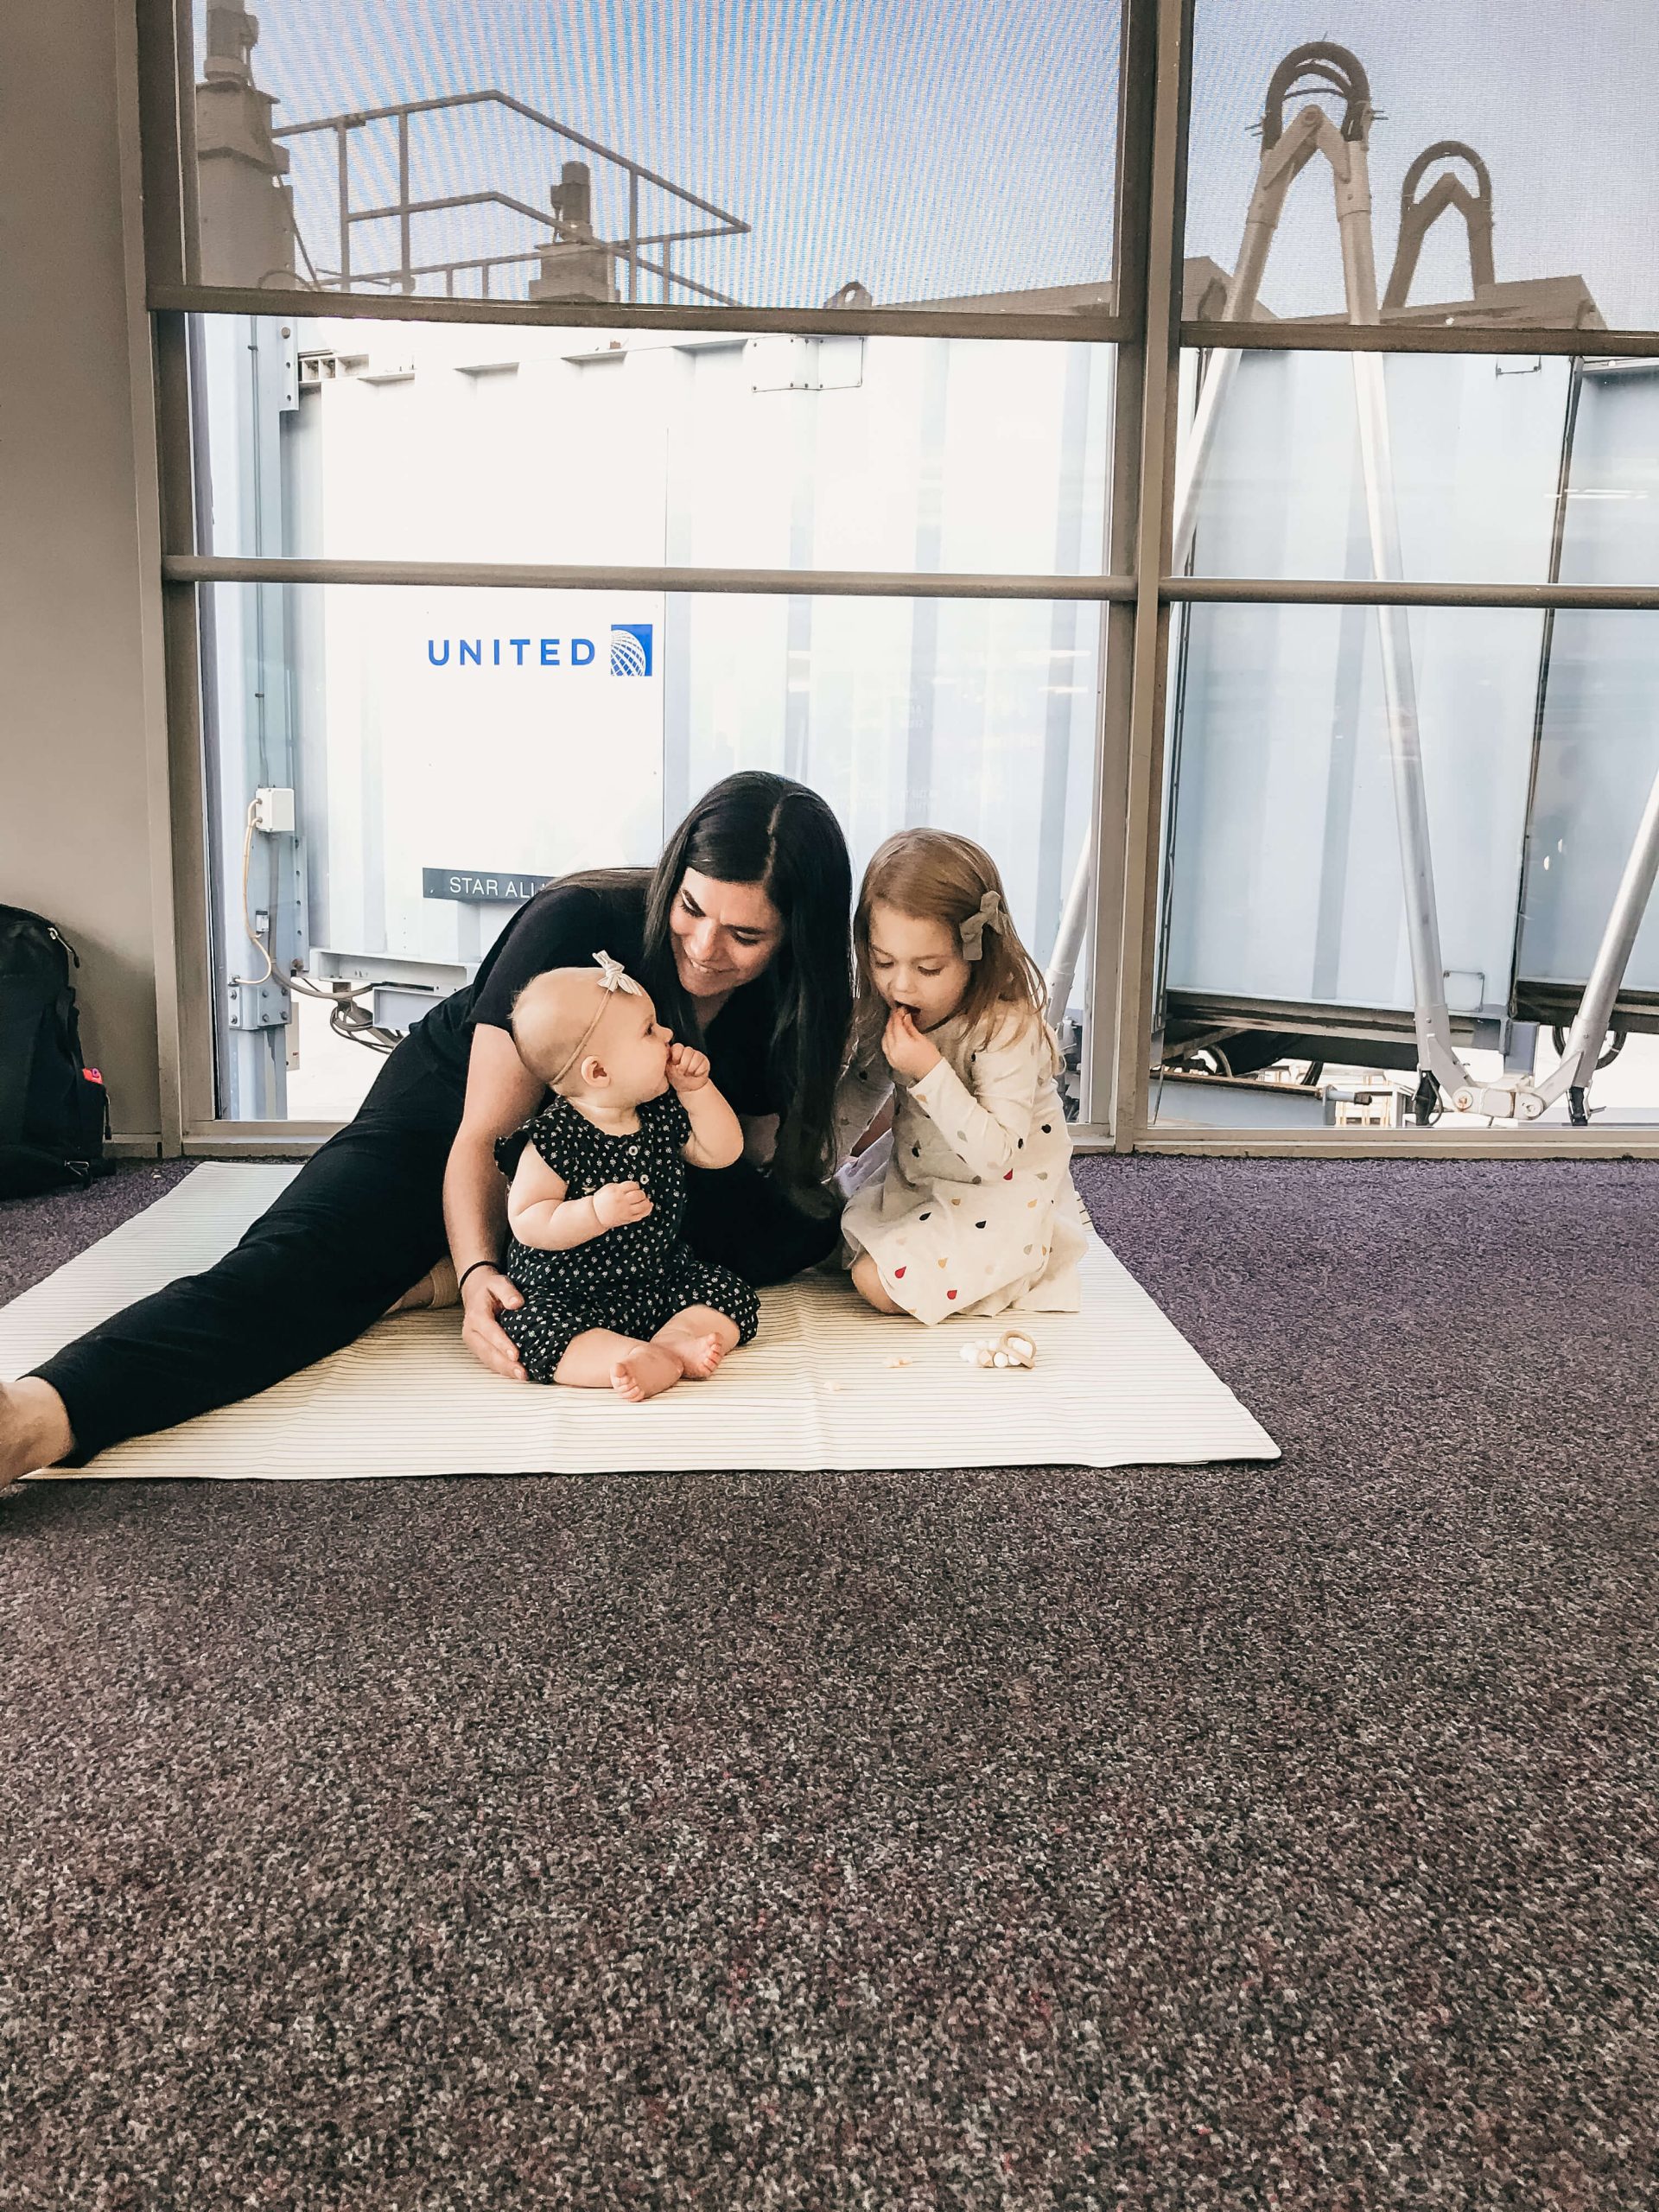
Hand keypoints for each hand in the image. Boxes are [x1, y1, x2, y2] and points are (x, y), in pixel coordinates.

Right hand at [460, 1267, 526, 1381]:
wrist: (476, 1290)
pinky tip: (516, 1374)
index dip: (502, 1344)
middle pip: (488, 1351)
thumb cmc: (490, 1287)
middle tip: (522, 1373)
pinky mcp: (478, 1347)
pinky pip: (489, 1360)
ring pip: (488, 1359)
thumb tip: (517, 1303)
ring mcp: (473, 1341)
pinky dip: (502, 1369)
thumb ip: (507, 1291)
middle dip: (505, 1364)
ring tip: (522, 1377)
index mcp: (476, 1315)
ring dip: (504, 1370)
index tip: (516, 1354)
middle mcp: (471, 1331)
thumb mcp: (498, 1282)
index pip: (489, 1331)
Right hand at [594, 1179, 652, 1227]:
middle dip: (642, 1193)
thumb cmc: (601, 1201)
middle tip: (640, 1194)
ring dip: (646, 1202)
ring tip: (644, 1200)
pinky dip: (647, 1210)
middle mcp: (622, 1201)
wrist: (595, 1215)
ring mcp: (626, 1210)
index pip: (633, 1185)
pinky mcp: (628, 1218)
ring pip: (643, 1205)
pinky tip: (648, 1207)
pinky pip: (641, 1215)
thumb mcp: (608, 1188)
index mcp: (617, 1191)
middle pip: (639, 1195)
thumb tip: (633, 1185)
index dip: (636, 1185)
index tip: (635, 1187)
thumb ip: (621, 1186)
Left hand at [666, 1042, 710, 1090]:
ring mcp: (697, 1055)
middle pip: (688, 1051)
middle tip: (681, 1072)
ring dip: (690, 1069)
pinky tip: (695, 1074)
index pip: (678, 1046)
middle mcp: (687, 1052)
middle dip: (684, 1065)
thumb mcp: (668, 1071)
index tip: (674, 1064)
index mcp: (676, 1052)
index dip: (676, 1056)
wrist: (688, 1088)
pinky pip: (703, 1064)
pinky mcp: (704, 1061)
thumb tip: (665, 1054)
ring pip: (696, 1057)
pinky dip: (698, 1072)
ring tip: (688, 1073)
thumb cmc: (677, 1079)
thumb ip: (666, 1061)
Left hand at [883, 1004, 941, 1083]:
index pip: (896, 1024)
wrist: (930, 1074)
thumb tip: (905, 1016)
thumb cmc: (930, 1057)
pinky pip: (885, 1047)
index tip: (900, 1009)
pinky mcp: (891, 1061)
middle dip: (892, 1020)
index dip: (897, 1015)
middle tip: (897, 1013)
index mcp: (902, 1044)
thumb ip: (910, 1027)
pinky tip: (892, 1035)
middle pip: (888, 1030)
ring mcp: (891, 1057)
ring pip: (884, 1038)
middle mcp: (893, 1050)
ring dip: (888, 1029)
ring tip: (894, 1022)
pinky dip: (887, 1039)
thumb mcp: (921, 1039)